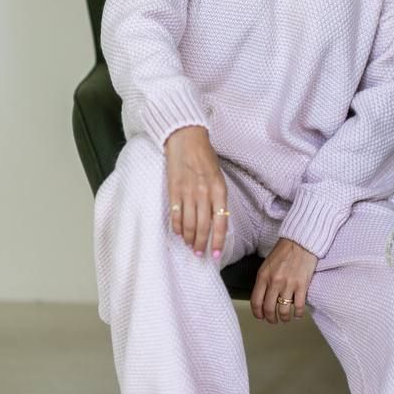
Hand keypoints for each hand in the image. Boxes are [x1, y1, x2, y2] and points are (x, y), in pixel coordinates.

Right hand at [164, 125, 229, 258]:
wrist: (186, 138)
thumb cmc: (204, 157)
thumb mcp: (218, 176)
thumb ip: (218, 197)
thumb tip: (216, 219)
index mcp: (219, 190)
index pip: (220, 222)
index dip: (217, 241)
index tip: (214, 255)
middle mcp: (205, 193)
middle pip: (203, 226)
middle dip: (201, 243)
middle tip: (199, 253)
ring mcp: (188, 192)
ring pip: (189, 223)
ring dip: (189, 238)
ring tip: (190, 245)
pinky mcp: (174, 189)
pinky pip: (176, 214)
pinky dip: (177, 226)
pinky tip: (179, 233)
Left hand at [251, 236, 317, 323]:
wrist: (301, 242)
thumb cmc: (284, 251)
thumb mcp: (267, 265)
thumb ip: (264, 280)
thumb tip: (263, 297)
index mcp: (263, 276)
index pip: (256, 301)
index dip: (257, 313)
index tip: (260, 316)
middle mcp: (274, 282)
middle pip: (269, 308)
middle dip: (270, 318)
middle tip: (273, 320)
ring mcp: (289, 285)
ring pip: (283, 310)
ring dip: (284, 318)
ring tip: (285, 318)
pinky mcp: (302, 285)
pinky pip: (298, 306)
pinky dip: (298, 313)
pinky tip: (297, 314)